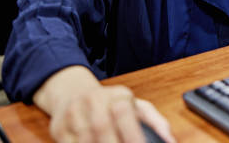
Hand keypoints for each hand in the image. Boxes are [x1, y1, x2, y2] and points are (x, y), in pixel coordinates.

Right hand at [34, 66, 175, 142]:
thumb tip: (170, 141)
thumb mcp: (136, 106)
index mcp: (119, 96)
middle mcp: (94, 101)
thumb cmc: (111, 103)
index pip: (124, 113)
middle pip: (101, 128)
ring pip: (84, 139)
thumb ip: (155, 122)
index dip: (132, 135)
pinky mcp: (59, 128)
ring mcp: (74, 113)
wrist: (72, 91)